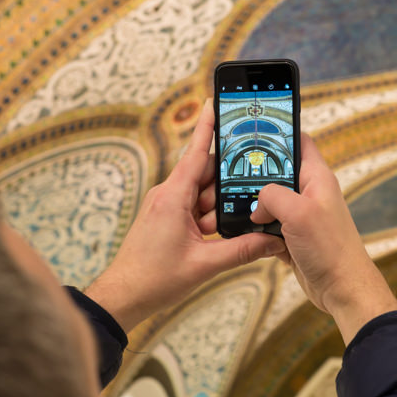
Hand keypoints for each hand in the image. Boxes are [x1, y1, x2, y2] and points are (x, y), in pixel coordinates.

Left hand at [85, 99, 285, 331]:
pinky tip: (215, 234)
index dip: (208, 125)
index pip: (196, 152)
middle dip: (226, 185)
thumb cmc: (154, 279)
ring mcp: (165, 205)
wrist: (124, 296)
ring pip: (201, 194)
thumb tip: (272, 241)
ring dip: (216, 209)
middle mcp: (167, 195)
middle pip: (205, 174)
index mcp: (173, 197)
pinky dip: (207, 216)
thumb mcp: (205, 265)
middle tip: (248, 191)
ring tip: (218, 233)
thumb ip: (242, 250)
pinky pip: (193, 207)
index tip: (215, 100)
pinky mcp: (166, 217)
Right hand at [250, 134, 396, 343]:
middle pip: (277, 171)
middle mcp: (309, 193)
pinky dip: (256, 228)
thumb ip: (272, 196)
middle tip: (230, 170)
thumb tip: (256, 205)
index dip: (279, 132)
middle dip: (256, 173)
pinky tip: (243, 229)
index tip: (254, 128)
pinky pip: (268, 225)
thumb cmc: (331, 249)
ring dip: (253, 204)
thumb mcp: (298, 212)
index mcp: (317, 177)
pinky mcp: (293, 236)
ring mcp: (301, 215)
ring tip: (231, 202)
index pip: (299, 141)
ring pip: (269, 200)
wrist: (342, 288)